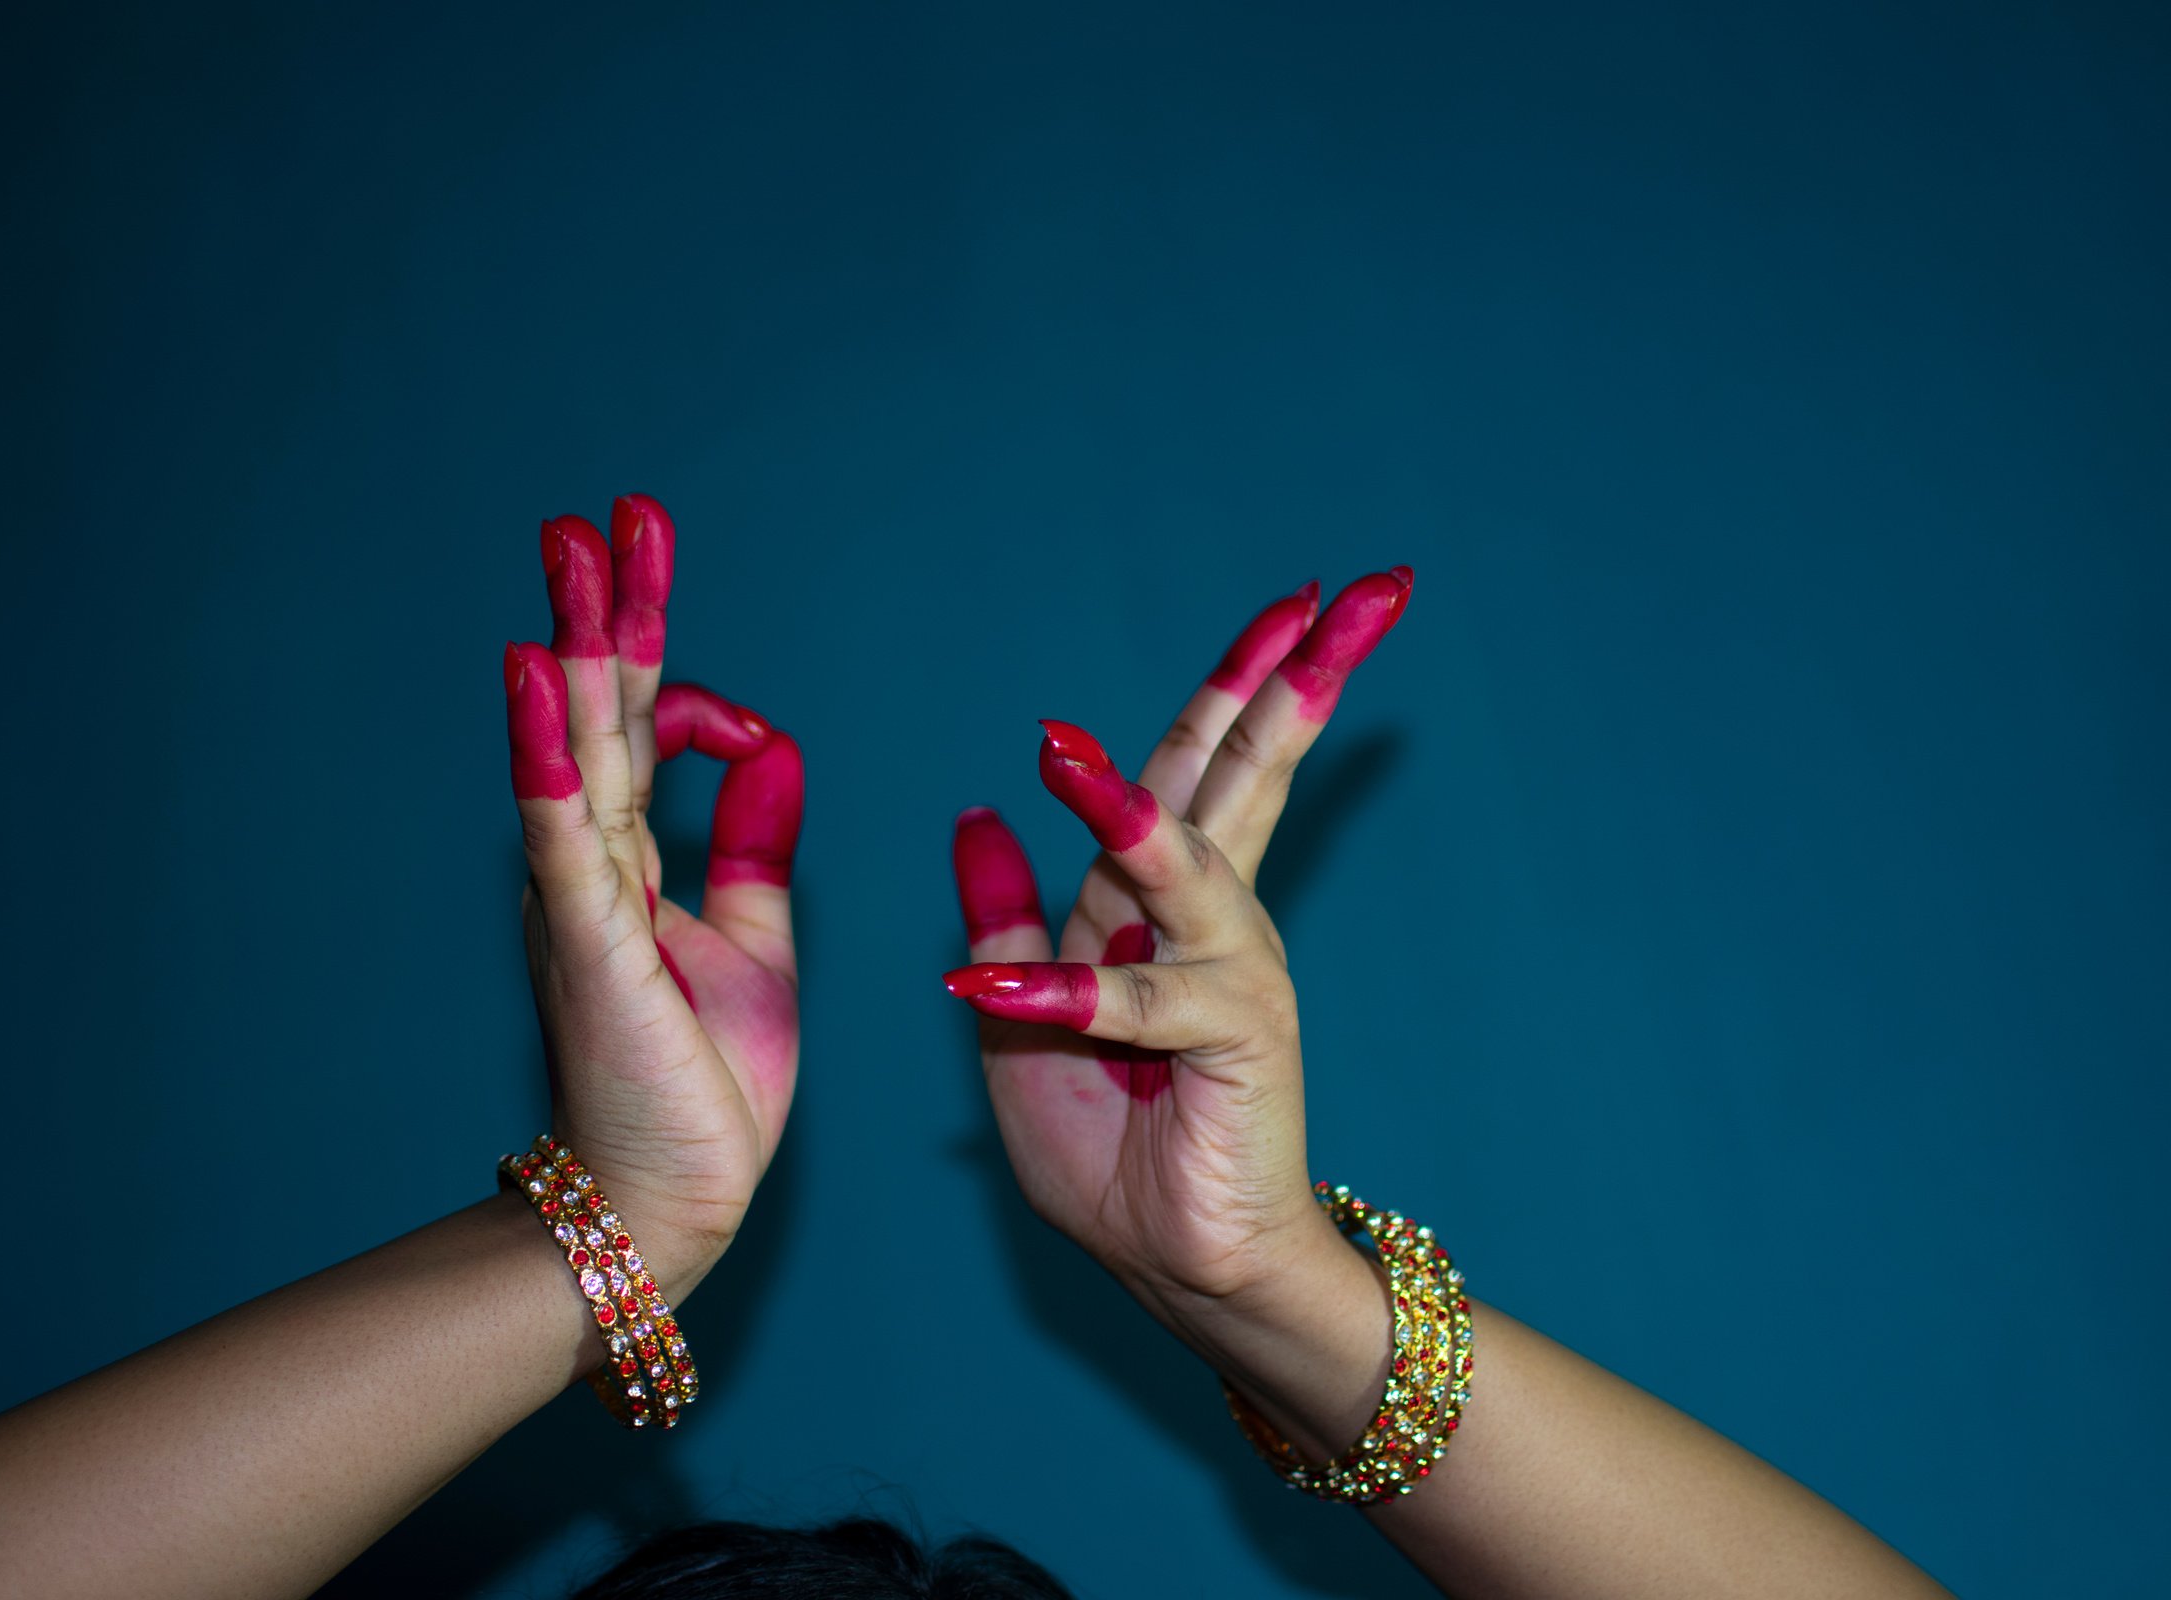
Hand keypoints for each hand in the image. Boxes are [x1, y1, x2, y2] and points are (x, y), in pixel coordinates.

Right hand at [505, 496, 801, 1296]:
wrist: (674, 1199)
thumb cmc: (705, 1082)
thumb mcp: (756, 940)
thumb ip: (754, 843)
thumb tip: (777, 746)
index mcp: (635, 864)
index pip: (645, 740)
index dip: (692, 702)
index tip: (748, 729)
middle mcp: (594, 866)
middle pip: (601, 714)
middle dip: (609, 612)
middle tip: (605, 517)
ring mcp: (583, 899)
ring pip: (576, 749)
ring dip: (573, 646)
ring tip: (571, 549)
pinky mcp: (588, 943)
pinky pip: (564, 833)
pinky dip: (546, 755)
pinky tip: (533, 680)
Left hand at [944, 569, 1410, 1345]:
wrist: (1179, 1260)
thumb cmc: (1112, 1145)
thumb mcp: (1025, 1018)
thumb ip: (1013, 918)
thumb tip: (979, 814)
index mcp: (1168, 898)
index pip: (1203, 763)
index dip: (1239, 680)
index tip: (1297, 601)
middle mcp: (1216, 917)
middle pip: (1246, 777)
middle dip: (1292, 682)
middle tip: (1344, 591)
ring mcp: (1236, 974)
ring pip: (1185, 871)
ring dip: (1125, 814)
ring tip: (1063, 755)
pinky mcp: (1233, 1043)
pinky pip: (1137, 1006)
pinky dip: (1065, 997)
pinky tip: (996, 989)